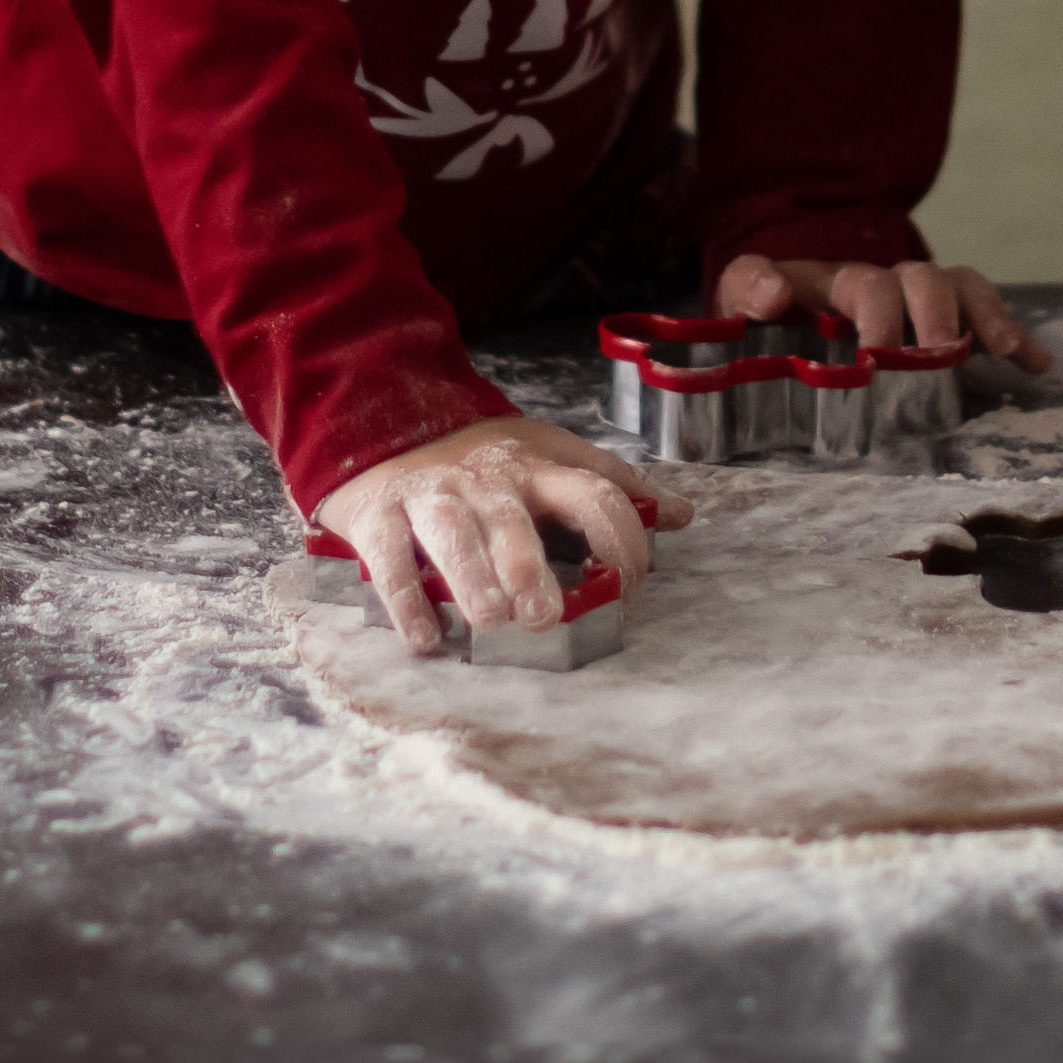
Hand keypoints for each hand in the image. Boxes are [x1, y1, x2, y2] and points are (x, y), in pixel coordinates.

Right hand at [317, 411, 691, 657]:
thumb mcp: (550, 456)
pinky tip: (425, 638)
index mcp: (537, 466)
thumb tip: (684, 513)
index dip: (618, 536)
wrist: (384, 424)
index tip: (631, 585)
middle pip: (511, 518)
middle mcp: (487, 479)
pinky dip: (405, 599)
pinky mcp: (378, 515)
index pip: (591, 491)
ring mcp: (431, 494)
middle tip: (542, 615)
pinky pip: (389, 558)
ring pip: (451, 532)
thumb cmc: (482, 458)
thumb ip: (613, 487)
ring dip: (470, 576)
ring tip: (490, 619)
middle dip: (526, 565)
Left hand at [713, 253, 1052, 373]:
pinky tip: (1037, 364)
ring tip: (1001, 347)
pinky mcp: (949, 318)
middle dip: (931, 313)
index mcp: (833, 282)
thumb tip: (769, 299)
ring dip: (982, 314)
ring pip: (959, 287)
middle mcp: (885, 281)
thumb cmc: (777, 309)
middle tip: (935, 352)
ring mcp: (921, 298)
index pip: (858, 283)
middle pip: (918, 280)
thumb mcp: (748, 295)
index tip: (853, 343)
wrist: (802, 299)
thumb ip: (750, 287)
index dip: (861, 310)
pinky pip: (988, 316)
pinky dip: (1016, 335)